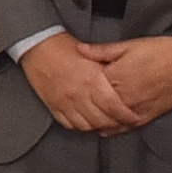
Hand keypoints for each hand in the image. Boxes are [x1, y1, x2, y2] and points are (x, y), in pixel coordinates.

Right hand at [23, 36, 143, 136]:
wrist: (37, 45)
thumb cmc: (63, 46)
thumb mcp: (92, 55)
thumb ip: (107, 70)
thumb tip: (123, 83)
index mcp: (91, 80)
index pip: (113, 106)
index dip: (127, 115)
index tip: (134, 118)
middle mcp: (78, 94)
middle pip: (101, 120)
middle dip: (115, 124)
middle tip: (123, 122)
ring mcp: (64, 102)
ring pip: (86, 125)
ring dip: (98, 126)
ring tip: (106, 122)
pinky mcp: (53, 106)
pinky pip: (70, 124)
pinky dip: (81, 125)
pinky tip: (87, 121)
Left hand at [81, 37, 171, 125]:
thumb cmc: (160, 50)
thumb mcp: (128, 45)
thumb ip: (102, 51)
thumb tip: (80, 49)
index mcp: (115, 77)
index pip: (90, 87)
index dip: (81, 86)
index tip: (72, 84)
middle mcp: (124, 96)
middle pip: (98, 106)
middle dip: (86, 105)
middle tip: (75, 104)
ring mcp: (136, 108)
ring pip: (110, 119)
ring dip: (98, 120)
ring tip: (87, 118)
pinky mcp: (148, 115)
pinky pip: (127, 126)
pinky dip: (115, 129)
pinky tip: (106, 129)